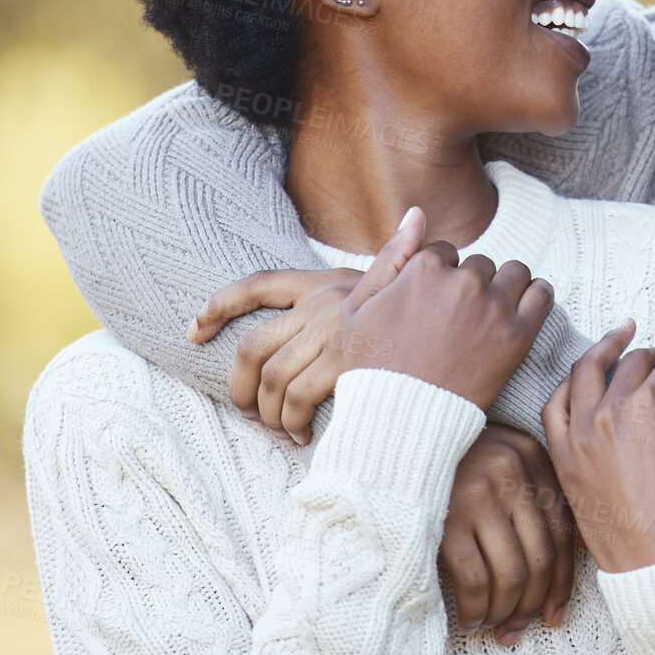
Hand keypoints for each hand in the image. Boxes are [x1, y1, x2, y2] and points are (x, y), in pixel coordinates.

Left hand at [186, 207, 425, 442]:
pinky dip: (291, 422)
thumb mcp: (398, 282)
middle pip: (252, 345)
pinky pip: (297, 399)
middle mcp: (322, 304)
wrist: (459, 331)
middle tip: (243, 410)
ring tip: (273, 429)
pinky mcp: (343, 364)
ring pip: (271, 379)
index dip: (219, 307)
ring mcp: (332, 334)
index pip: (258, 285)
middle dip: (237, 385)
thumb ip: (385, 264)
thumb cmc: (424, 318)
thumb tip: (410, 220)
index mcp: (325, 281)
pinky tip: (300, 434)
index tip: (195, 330)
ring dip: (265, 412)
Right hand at [337, 240, 553, 409]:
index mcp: (424, 267)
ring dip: (505, 287)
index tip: (433, 305)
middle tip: (458, 321)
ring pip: (514, 273)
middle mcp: (463, 280)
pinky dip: (535, 297)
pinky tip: (521, 312)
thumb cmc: (372, 366)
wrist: (400, 418)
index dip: (438, 278)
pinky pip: (542, 295)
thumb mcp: (360, 306)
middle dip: (471, 285)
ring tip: (489, 316)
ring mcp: (493, 307)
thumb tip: (417, 213)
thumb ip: (391, 255)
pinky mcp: (518, 336)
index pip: (444, 253)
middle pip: (479, 265)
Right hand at [439, 423, 576, 644]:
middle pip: (541, 557)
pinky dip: (475, 608)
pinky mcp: (447, 518)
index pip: (562, 531)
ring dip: (503, 612)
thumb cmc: (449, 459)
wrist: (391, 442)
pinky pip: (475, 580)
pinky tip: (467, 620)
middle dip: (531, 605)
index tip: (554, 615)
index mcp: (532, 457)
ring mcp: (480, 493)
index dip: (561, 582)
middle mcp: (512, 471)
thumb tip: (565, 562)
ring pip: (512, 574)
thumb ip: (530, 495)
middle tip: (515, 631)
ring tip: (490, 625)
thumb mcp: (499, 460)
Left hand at [542, 321, 654, 572]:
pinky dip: (565, 388)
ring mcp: (582, 435)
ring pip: (585, 372)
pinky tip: (580, 381)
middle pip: (633, 363)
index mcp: (653, 408)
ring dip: (604, 349)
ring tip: (620, 336)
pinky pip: (554, 409)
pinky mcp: (564, 459)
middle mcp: (612, 413)